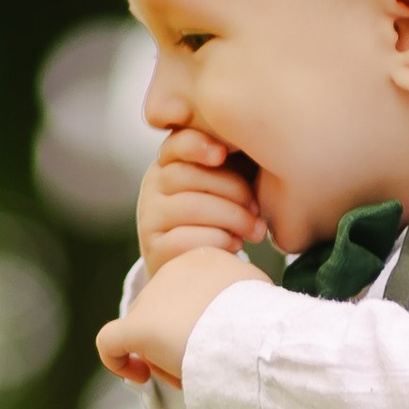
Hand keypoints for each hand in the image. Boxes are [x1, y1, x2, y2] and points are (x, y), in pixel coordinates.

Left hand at [96, 245, 267, 386]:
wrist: (257, 336)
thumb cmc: (267, 327)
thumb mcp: (260, 298)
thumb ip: (237, 302)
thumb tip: (233, 318)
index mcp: (204, 258)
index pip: (186, 292)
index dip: (195, 320)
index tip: (213, 341)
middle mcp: (173, 270)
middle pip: (163, 311)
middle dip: (176, 340)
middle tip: (204, 361)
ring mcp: (153, 297)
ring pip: (144, 332)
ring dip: (164, 357)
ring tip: (193, 371)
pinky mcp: (137, 327)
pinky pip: (110, 343)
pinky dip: (117, 361)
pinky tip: (137, 375)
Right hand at [138, 126, 260, 273]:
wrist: (194, 265)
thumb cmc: (219, 217)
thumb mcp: (225, 184)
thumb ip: (232, 163)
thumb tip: (258, 143)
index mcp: (170, 162)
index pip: (177, 143)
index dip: (199, 145)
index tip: (222, 154)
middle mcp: (152, 186)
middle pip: (190, 176)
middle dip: (233, 191)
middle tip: (258, 209)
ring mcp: (149, 218)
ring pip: (191, 207)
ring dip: (233, 218)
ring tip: (255, 230)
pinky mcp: (154, 249)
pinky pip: (186, 239)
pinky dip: (219, 241)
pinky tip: (235, 245)